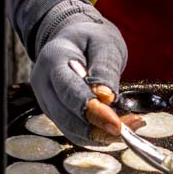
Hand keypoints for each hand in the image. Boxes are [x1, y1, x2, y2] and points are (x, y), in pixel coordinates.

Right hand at [30, 0, 129, 137]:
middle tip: (128, 129)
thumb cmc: (91, 38)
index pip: (68, 90)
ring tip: (129, 127)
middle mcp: (43, 82)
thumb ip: (105, 68)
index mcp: (53, 59)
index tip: (117, 124)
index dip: (92, 110)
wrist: (73, 39)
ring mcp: (46, 99)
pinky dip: (95, 135)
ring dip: (99, 135)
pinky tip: (116, 129)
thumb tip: (105, 98)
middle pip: (66, 115)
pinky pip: (73, 131)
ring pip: (69, 128)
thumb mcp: (104, 43)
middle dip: (97, 128)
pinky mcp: (54, 112)